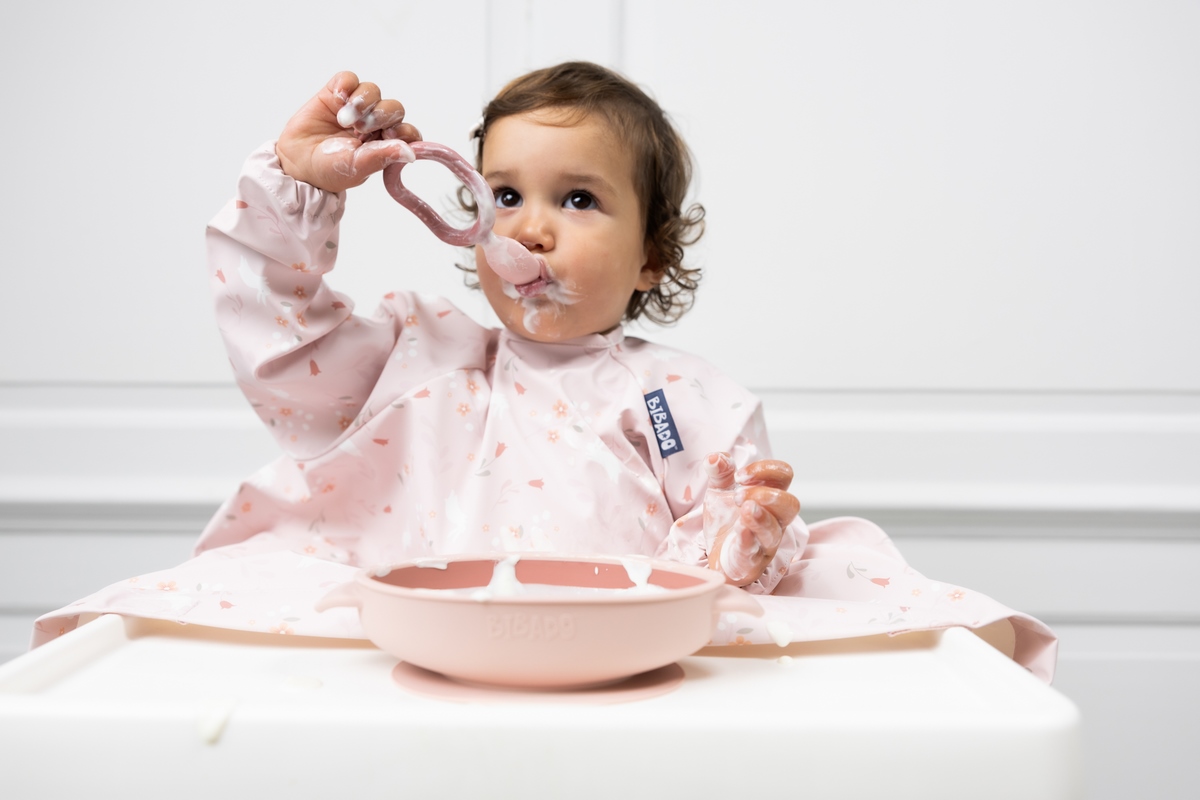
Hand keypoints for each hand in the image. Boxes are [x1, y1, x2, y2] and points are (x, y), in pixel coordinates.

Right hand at [276, 71, 422, 192]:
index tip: (389, 135)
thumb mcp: (357, 167)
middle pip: (392, 107)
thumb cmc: (329, 169)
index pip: (408, 131)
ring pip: (373, 91)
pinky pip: (349, 79)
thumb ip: (383, 156)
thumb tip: (411, 152)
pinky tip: (338, 98)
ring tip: (345, 120)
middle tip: (361, 129)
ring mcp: (356, 107)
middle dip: (381, 116)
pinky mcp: (335, 93)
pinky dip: (346, 85)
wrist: (297, 162)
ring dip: (362, 102)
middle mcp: (375, 124)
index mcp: (385, 144)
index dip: (404, 130)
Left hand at [702, 452, 799, 585]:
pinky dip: (748, 539)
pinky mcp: (751, 561)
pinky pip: (755, 552)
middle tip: (738, 496)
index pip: (784, 475)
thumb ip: (719, 472)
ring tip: (744, 508)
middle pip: (790, 504)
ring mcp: (765, 542)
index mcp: (770, 496)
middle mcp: (775, 519)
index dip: (767, 470)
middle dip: (766, 495)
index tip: (740, 475)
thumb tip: (715, 457)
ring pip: (776, 531)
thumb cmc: (726, 520)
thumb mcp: (719, 490)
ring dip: (760, 517)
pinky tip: (739, 529)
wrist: (715, 553)